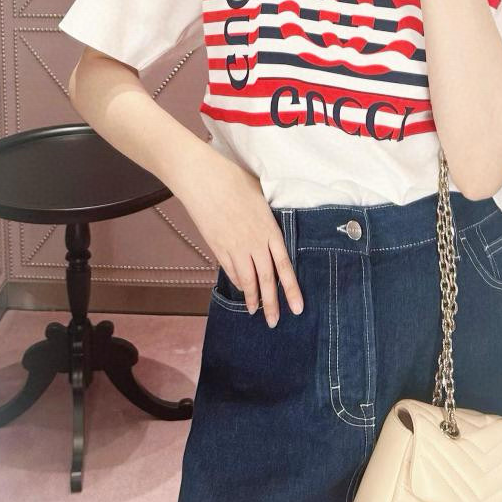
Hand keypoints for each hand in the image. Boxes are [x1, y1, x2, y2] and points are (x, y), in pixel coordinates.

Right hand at [176, 153, 302, 325]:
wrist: (202, 178)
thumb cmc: (233, 179)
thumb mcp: (261, 195)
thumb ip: (268, 216)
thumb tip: (271, 226)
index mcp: (269, 229)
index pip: (285, 266)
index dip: (292, 289)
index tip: (298, 307)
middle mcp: (254, 243)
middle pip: (266, 280)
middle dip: (272, 304)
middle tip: (274, 322)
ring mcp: (234, 247)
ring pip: (247, 280)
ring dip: (253, 298)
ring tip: (256, 311)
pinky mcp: (217, 247)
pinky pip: (229, 271)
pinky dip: (237, 283)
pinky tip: (242, 289)